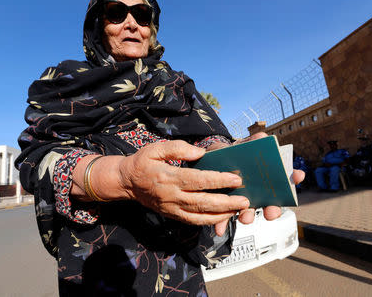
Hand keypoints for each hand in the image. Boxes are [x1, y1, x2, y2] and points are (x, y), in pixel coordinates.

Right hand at [119, 140, 249, 225]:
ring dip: (221, 214)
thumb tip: (200, 152)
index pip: (198, 180)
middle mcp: (171, 196)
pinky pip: (192, 222)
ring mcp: (171, 208)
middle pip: (202, 202)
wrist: (126, 182)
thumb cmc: (143, 162)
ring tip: (239, 210)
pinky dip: (209, 221)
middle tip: (245, 200)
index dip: (218, 180)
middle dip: (226, 202)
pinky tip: (222, 217)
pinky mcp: (172, 215)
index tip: (236, 179)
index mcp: (168, 177)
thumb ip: (178, 148)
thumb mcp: (155, 148)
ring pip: (199, 216)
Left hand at [213, 132, 305, 235]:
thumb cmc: (232, 154)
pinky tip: (219, 229)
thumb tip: (262, 136)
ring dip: (248, 217)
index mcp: (264, 178)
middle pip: (270, 203)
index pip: (283, 182)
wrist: (211, 159)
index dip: (292, 181)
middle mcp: (257, 192)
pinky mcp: (226, 205)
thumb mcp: (241, 146)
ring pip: (249, 212)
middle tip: (271, 212)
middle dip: (272, 209)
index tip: (297, 178)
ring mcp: (242, 199)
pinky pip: (224, 217)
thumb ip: (252, 142)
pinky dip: (221, 224)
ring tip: (245, 218)